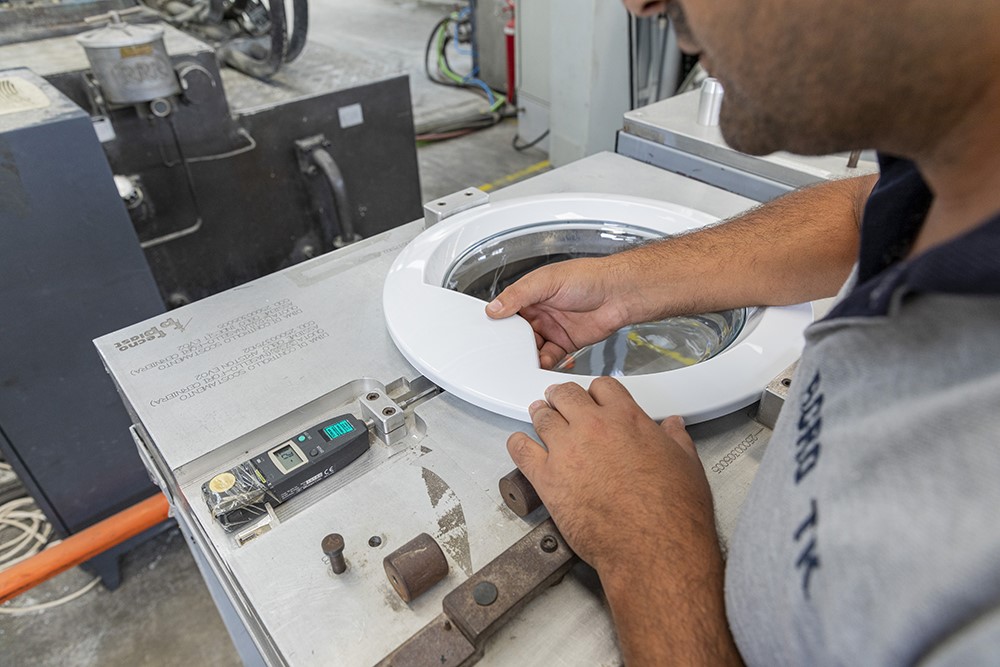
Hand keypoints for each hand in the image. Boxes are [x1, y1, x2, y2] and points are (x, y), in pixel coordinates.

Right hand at [485, 257, 636, 368]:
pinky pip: (550, 357)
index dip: (500, 323)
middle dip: (513, 344)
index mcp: (532, 293)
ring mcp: (553, 328)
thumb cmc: (589, 277)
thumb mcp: (546, 280)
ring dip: (529, 356)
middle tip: (508, 353)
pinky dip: (545, 363)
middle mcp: (541, 311)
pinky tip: (544, 362)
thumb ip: (518, 295)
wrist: (619, 294)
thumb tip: (495, 308)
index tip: (492, 335)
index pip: (507, 310)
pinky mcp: (566, 343)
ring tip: (526, 360)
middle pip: (518, 333)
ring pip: (533, 348)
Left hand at [506, 377, 716, 575]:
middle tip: (559, 400)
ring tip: (539, 414)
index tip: (594, 398)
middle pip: (567, 395)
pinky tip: (519, 444)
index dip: (597, 392)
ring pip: (542, 417)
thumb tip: (673, 427)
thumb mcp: (686, 465)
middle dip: (562, 396)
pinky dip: (517, 444)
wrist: (653, 546)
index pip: (603, 388)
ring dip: (540, 414)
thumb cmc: (672, 512)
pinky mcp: (547, 478)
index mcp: (627, 419)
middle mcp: (593, 428)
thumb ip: (675, 439)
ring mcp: (567, 450)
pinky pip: (521, 450)